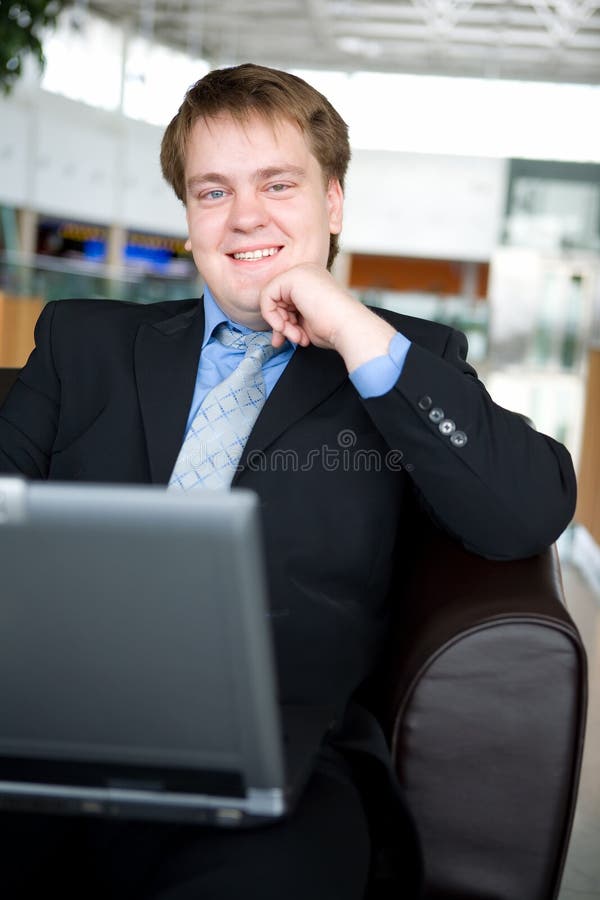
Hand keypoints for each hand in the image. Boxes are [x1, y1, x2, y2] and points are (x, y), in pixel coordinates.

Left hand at [259, 263, 396, 370]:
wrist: (348, 326)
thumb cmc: (333, 328)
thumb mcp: (306, 322)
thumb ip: (290, 318)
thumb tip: (275, 327)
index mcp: (311, 282)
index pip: (285, 300)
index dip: (283, 321)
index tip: (289, 338)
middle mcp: (306, 273)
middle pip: (276, 299)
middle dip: (280, 324)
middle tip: (289, 340)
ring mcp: (300, 272)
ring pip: (270, 299)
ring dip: (280, 324)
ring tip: (296, 336)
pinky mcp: (292, 276)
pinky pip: (266, 296)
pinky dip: (271, 315)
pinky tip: (285, 327)